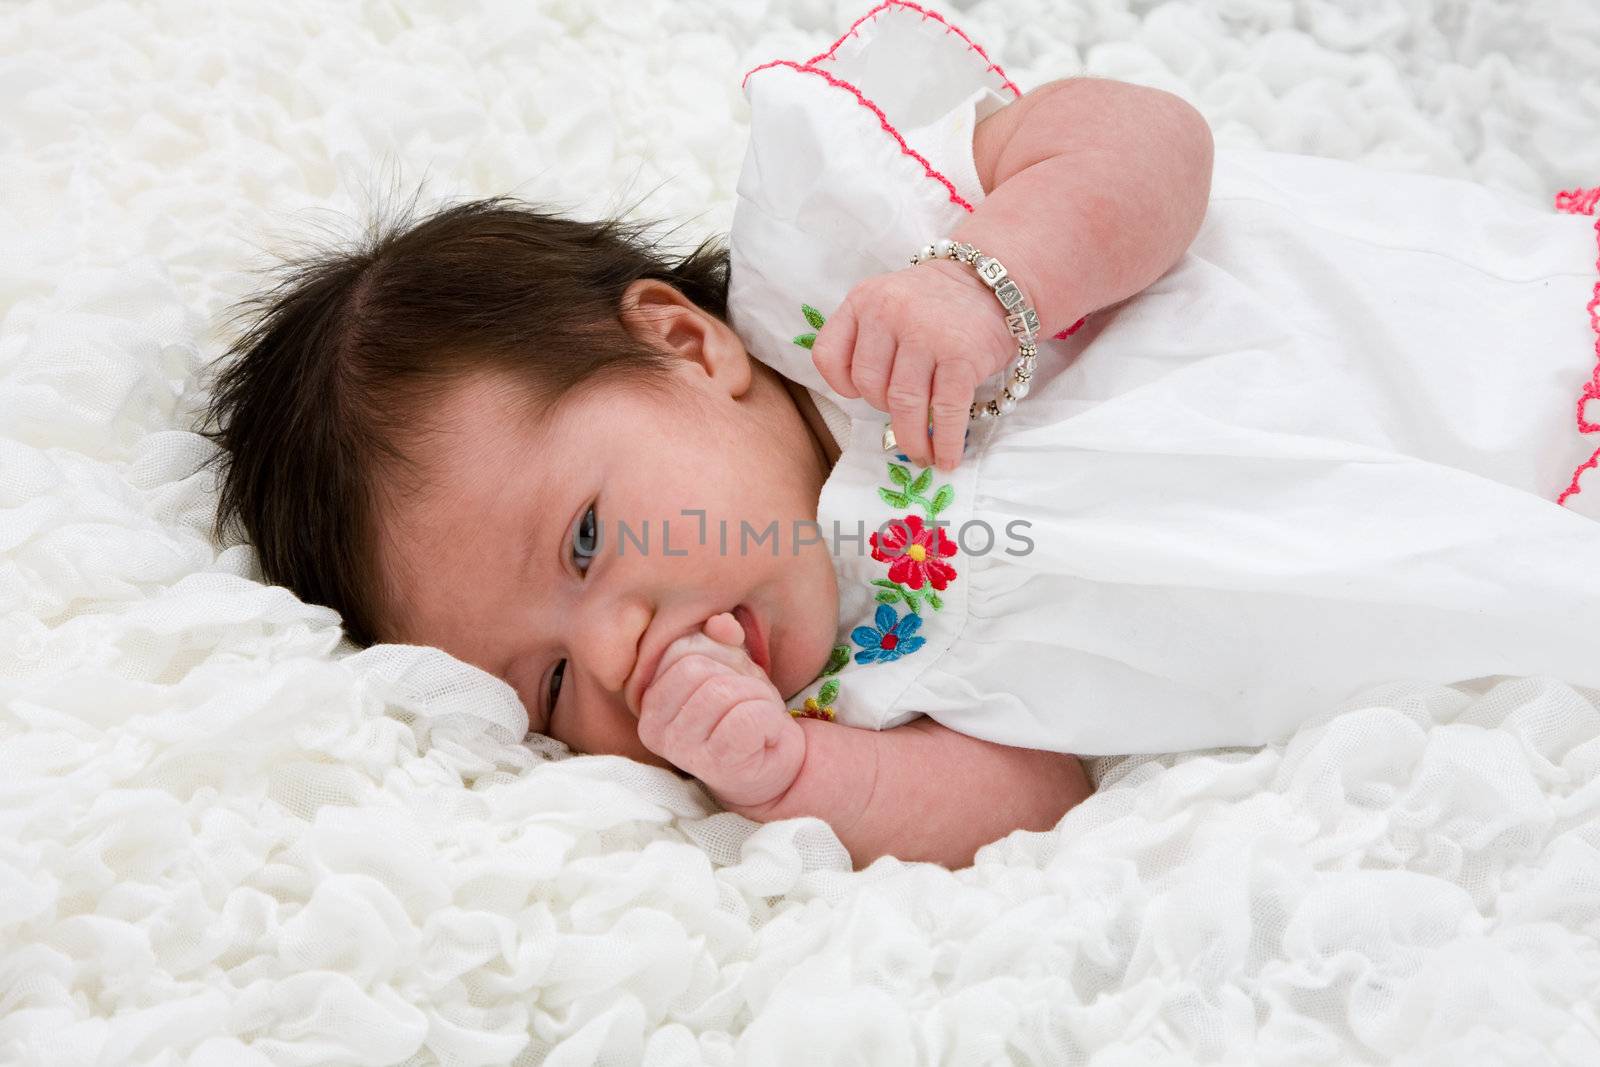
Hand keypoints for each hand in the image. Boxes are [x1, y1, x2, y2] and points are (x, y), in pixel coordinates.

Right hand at [637, 612, 805, 808]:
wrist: (775, 767)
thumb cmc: (744, 713)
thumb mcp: (729, 668)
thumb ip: (718, 640)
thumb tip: (721, 623)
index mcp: (649, 700)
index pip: (680, 649)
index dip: (719, 652)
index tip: (734, 675)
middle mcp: (653, 728)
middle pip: (697, 668)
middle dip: (737, 674)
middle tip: (750, 697)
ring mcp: (682, 749)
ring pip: (723, 691)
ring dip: (756, 696)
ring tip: (758, 715)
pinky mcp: (715, 764)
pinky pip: (748, 717)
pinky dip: (770, 719)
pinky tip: (767, 734)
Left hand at [810, 257, 1015, 470]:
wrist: (993, 280)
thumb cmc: (936, 303)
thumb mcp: (888, 301)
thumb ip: (869, 338)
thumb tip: (870, 404)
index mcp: (863, 301)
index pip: (828, 355)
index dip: (841, 384)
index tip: (859, 396)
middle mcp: (889, 313)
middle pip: (869, 385)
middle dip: (884, 411)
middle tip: (905, 418)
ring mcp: (926, 334)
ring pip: (904, 403)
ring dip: (913, 439)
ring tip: (922, 455)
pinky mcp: (961, 356)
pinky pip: (945, 410)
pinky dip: (946, 441)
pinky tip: (947, 457)